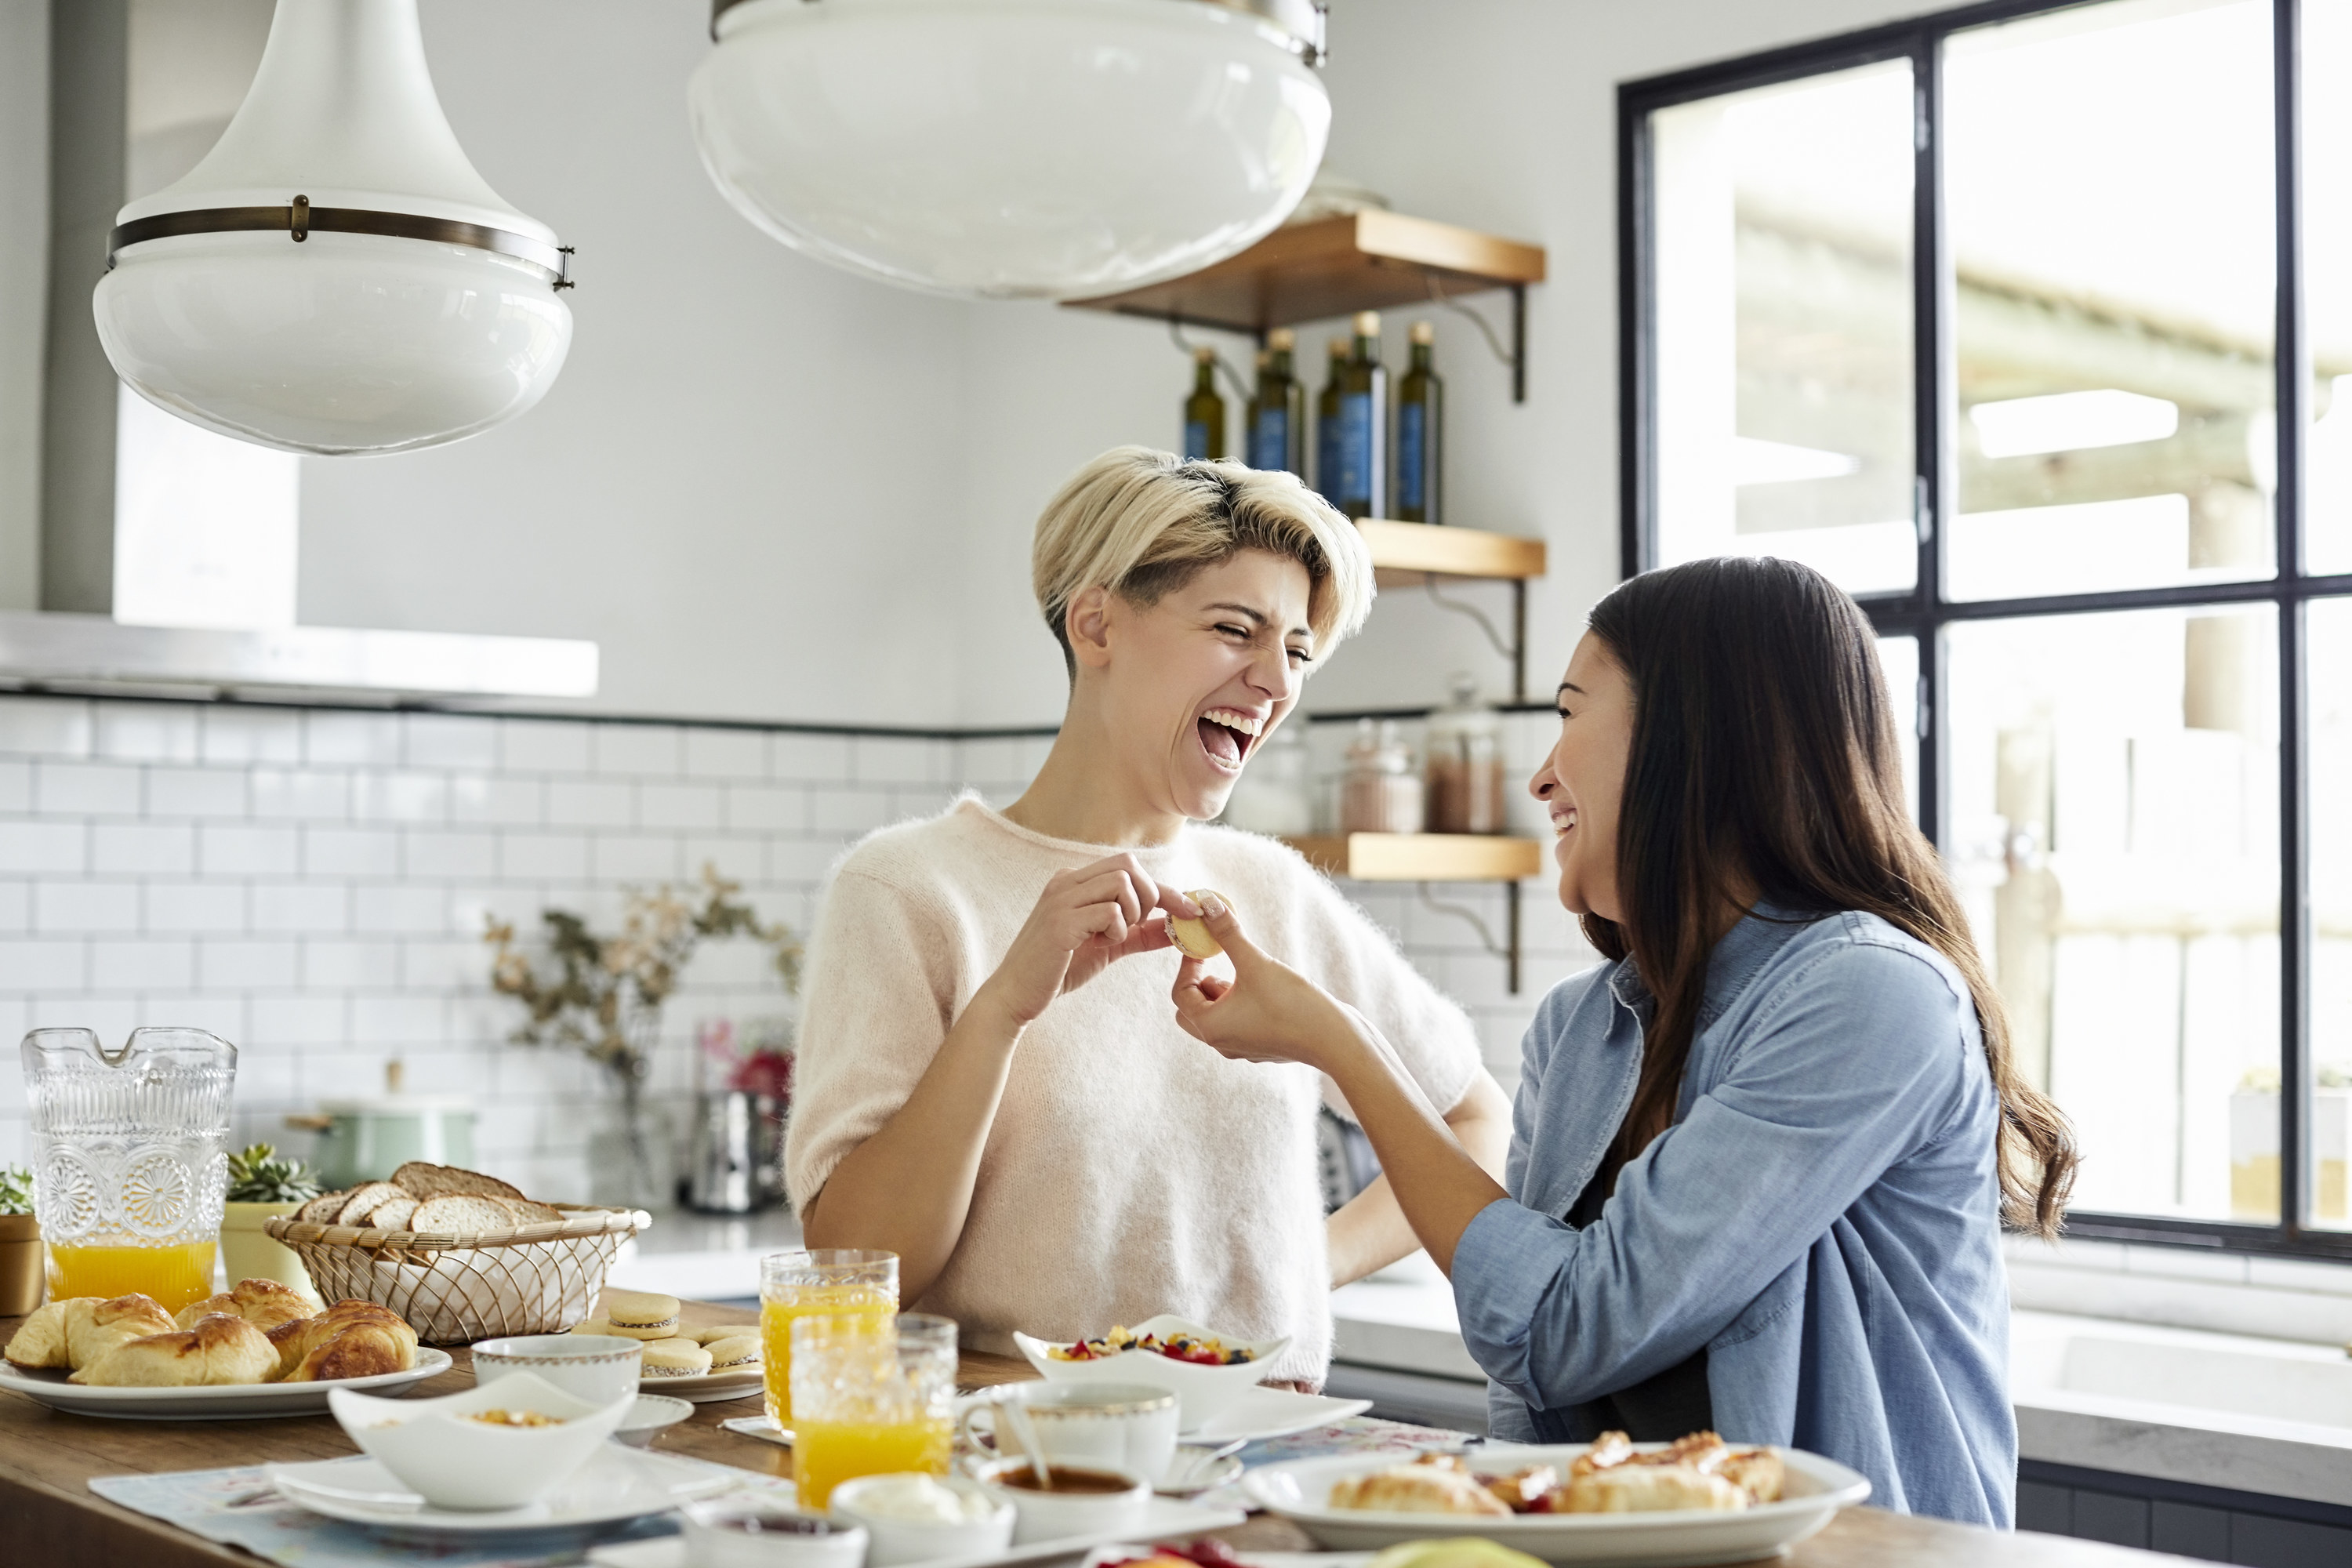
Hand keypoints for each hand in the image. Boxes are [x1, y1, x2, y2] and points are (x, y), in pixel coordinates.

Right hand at [984, 855, 1198, 1026]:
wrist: (1015, 995)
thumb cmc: (1059, 969)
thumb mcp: (1107, 947)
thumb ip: (1139, 934)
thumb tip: (1175, 927)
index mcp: (1074, 882)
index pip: (1128, 867)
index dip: (1165, 888)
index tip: (1190, 909)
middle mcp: (1066, 882)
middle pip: (1128, 864)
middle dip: (1148, 895)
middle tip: (1138, 926)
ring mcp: (1061, 899)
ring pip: (1121, 882)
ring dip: (1131, 913)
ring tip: (1113, 937)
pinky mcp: (1060, 922)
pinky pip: (1109, 911)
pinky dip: (1117, 930)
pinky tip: (1100, 944)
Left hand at [1168, 895, 1370, 1073]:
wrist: (1335, 1040)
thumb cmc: (1292, 1005)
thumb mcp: (1256, 963)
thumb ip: (1228, 934)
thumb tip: (1208, 904)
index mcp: (1210, 1027)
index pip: (1180, 993)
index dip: (1187, 964)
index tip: (1202, 944)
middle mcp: (1221, 1043)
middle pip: (1192, 1009)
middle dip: (1201, 983)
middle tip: (1219, 962)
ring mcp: (1242, 1048)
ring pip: (1216, 1016)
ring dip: (1222, 992)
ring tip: (1246, 971)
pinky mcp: (1262, 1046)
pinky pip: (1238, 1022)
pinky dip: (1240, 1003)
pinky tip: (1264, 987)